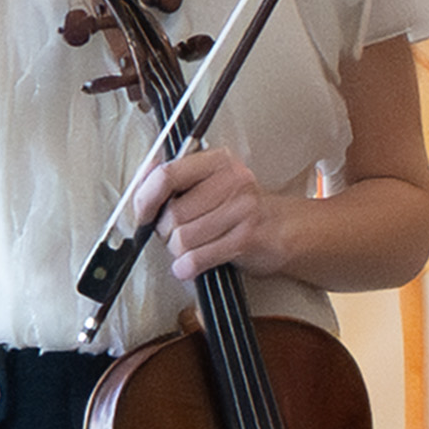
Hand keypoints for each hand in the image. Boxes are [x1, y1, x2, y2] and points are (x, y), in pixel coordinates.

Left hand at [121, 138, 290, 279]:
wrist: (285, 228)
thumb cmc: (243, 207)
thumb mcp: (213, 182)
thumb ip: (178, 177)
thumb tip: (144, 175)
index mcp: (218, 161)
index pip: (168, 175)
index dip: (146, 198)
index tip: (143, 213)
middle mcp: (232, 180)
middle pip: (173, 214)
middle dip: (166, 233)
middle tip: (177, 234)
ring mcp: (242, 209)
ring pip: (182, 239)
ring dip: (179, 252)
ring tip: (191, 249)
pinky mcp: (247, 238)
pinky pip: (198, 258)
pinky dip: (188, 267)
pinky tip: (191, 265)